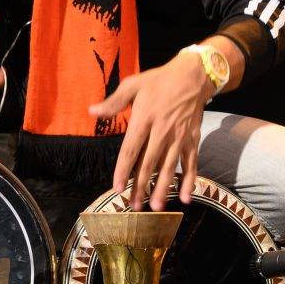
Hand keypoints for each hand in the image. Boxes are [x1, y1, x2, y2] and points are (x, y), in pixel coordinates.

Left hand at [88, 54, 215, 210]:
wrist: (193, 76)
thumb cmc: (159, 80)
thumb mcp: (133, 84)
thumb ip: (113, 102)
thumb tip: (91, 111)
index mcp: (144, 118)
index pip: (131, 150)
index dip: (123, 170)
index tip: (117, 188)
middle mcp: (162, 131)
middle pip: (149, 164)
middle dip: (141, 187)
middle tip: (133, 206)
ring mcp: (179, 137)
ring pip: (169, 167)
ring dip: (163, 188)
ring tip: (156, 207)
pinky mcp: (192, 140)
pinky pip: (191, 163)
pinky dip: (190, 180)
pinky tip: (186, 197)